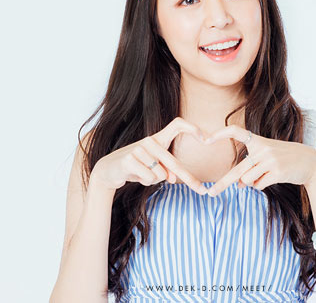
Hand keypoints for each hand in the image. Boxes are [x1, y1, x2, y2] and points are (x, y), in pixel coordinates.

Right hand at [91, 117, 208, 194]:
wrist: (108, 170)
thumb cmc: (136, 167)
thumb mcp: (154, 168)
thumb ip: (167, 170)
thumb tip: (173, 179)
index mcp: (158, 139)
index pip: (177, 124)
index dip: (192, 128)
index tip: (206, 139)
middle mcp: (149, 140)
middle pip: (174, 161)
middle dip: (189, 178)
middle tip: (202, 190)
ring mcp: (139, 148)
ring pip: (160, 174)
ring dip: (154, 180)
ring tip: (142, 174)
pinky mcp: (129, 159)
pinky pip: (149, 177)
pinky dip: (145, 182)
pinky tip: (135, 176)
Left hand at [204, 125, 315, 196]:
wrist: (310, 162)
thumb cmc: (284, 159)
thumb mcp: (266, 159)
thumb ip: (251, 168)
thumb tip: (239, 185)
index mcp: (258, 141)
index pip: (235, 131)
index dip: (220, 134)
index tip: (205, 139)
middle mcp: (262, 149)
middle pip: (237, 170)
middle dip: (223, 183)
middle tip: (209, 194)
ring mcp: (269, 160)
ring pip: (248, 180)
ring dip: (253, 182)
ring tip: (267, 174)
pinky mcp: (277, 171)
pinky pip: (259, 185)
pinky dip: (262, 185)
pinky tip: (273, 177)